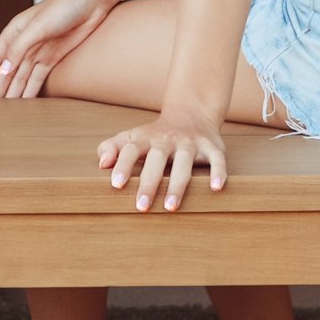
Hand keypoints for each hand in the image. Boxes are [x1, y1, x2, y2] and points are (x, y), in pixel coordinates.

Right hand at [0, 0, 113, 98]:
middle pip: (6, 72)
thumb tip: (2, 70)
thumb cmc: (63, 7)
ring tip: (4, 113)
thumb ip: (18, 48)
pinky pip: (38, 78)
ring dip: (12, 94)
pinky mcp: (53, 57)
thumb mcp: (37, 27)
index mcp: (14, 32)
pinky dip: (31, 91)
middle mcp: (23, 43)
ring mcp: (38, 52)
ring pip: (21, 78)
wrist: (92, 1)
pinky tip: (25, 104)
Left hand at [99, 112, 228, 212]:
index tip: (116, 185)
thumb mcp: (132, 137)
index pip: (131, 149)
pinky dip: (218, 172)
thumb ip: (112, 148)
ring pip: (185, 162)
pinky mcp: (212, 146)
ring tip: (170, 207)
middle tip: (141, 207)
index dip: (123, 165)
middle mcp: (168, 140)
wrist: (191, 113)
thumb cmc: (155, 136)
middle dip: (149, 182)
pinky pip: (217, 159)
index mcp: (146, 139)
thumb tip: (101, 164)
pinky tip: (216, 188)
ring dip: (177, 184)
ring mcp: (190, 143)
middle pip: (157, 159)